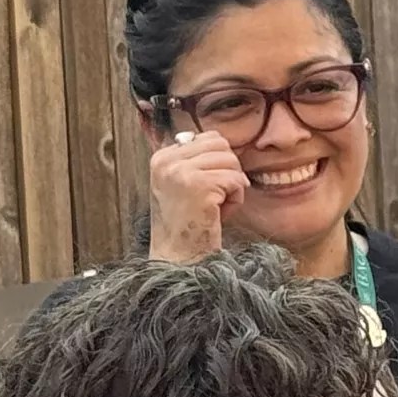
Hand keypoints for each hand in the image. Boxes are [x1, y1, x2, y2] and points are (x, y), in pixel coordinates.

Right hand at [148, 130, 246, 260]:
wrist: (178, 258)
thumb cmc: (187, 225)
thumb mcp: (181, 185)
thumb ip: (195, 161)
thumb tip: (219, 140)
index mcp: (161, 157)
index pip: (207, 138)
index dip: (219, 163)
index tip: (209, 189)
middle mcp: (167, 161)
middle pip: (221, 145)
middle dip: (229, 170)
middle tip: (219, 197)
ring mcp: (181, 172)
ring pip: (231, 161)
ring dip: (233, 185)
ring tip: (218, 207)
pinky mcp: (199, 186)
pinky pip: (235, 180)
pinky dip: (235, 198)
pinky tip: (221, 214)